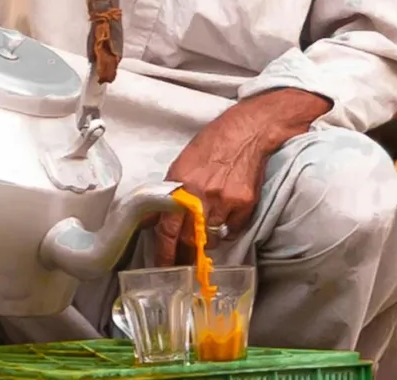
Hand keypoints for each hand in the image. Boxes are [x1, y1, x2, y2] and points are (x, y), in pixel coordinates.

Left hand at [153, 88, 331, 266]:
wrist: (245, 132)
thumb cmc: (211, 146)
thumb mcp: (180, 166)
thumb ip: (167, 194)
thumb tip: (150, 218)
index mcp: (181, 186)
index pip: (168, 229)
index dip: (165, 252)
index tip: (163, 265)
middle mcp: (202, 196)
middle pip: (190, 239)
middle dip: (184, 255)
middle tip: (181, 263)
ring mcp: (225, 202)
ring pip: (212, 238)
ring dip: (205, 240)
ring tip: (204, 232)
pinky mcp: (245, 205)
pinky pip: (232, 230)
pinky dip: (226, 229)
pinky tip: (225, 215)